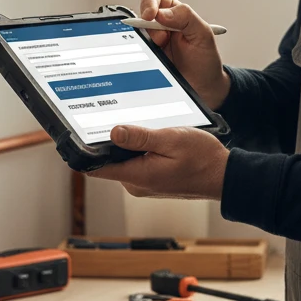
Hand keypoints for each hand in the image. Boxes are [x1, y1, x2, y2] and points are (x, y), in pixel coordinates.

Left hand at [87, 125, 229, 199]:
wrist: (223, 176)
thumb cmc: (202, 159)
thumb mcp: (171, 140)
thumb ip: (141, 137)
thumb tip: (113, 132)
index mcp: (136, 175)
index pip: (96, 168)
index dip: (83, 151)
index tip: (77, 133)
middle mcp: (135, 184)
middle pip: (109, 160)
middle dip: (111, 140)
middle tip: (118, 116)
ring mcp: (144, 183)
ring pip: (124, 159)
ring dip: (130, 143)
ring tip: (143, 125)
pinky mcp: (152, 180)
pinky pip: (137, 162)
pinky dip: (141, 149)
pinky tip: (154, 136)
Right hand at [139, 0, 229, 108]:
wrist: (203, 89)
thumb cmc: (206, 61)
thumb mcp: (203, 34)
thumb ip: (186, 17)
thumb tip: (162, 13)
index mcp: (175, 13)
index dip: (149, 2)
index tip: (151, 15)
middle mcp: (160, 26)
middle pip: (140, 15)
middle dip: (147, 26)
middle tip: (160, 41)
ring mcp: (151, 43)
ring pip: (135, 34)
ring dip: (145, 42)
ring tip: (161, 53)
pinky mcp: (146, 58)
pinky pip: (133, 51)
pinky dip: (139, 54)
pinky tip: (152, 60)